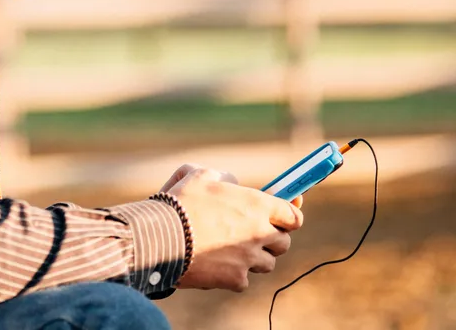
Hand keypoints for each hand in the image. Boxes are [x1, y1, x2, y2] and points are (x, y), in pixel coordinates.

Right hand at [162, 167, 303, 292]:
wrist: (161, 236)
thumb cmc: (181, 202)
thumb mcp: (200, 175)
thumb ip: (223, 177)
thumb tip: (231, 182)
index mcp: (257, 205)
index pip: (294, 216)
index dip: (290, 217)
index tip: (283, 218)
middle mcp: (259, 232)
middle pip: (284, 243)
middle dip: (272, 240)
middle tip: (253, 235)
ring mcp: (249, 258)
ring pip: (267, 264)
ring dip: (254, 259)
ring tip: (232, 251)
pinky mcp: (235, 278)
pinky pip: (244, 280)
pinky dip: (233, 275)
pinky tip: (216, 264)